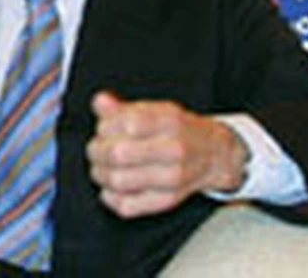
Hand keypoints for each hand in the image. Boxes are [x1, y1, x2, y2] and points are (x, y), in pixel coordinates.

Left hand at [86, 91, 248, 217]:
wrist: (213, 153)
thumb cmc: (178, 129)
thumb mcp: (154, 109)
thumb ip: (122, 107)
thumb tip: (100, 102)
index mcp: (169, 122)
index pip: (128, 123)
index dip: (106, 126)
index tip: (102, 128)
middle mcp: (173, 150)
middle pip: (119, 153)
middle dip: (97, 150)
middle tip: (95, 148)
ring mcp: (171, 179)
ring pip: (119, 181)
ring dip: (99, 173)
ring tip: (100, 166)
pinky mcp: (166, 201)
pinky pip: (126, 206)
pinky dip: (110, 196)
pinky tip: (111, 186)